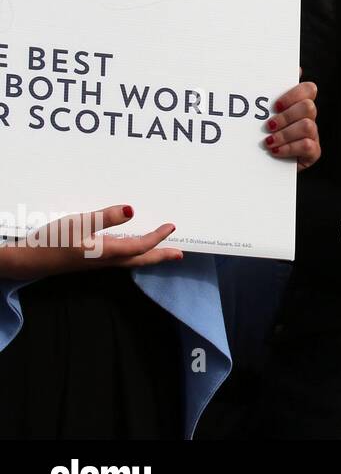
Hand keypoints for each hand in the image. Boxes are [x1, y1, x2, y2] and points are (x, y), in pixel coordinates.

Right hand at [0, 205, 181, 278]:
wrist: (28, 261)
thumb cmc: (51, 241)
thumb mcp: (77, 224)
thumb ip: (104, 217)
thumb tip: (132, 210)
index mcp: (107, 252)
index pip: (140, 246)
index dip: (158, 238)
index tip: (172, 227)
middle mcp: (106, 260)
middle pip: (140, 260)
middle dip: (160, 256)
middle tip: (179, 255)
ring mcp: (98, 263)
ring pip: (130, 261)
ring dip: (148, 256)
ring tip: (162, 252)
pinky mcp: (90, 261)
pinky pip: (120, 259)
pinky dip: (133, 255)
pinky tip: (131, 250)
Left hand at [266, 77, 319, 170]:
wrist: (258, 164)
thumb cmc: (259, 135)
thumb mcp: (259, 113)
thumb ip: (267, 94)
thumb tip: (280, 72)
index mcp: (298, 104)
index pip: (308, 89)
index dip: (294, 94)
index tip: (275, 105)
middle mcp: (308, 117)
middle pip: (308, 107)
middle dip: (286, 116)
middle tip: (268, 125)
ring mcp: (313, 135)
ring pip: (308, 126)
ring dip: (285, 134)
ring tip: (269, 141)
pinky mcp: (313, 152)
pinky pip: (308, 146)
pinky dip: (289, 148)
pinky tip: (275, 151)